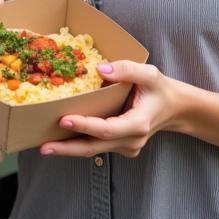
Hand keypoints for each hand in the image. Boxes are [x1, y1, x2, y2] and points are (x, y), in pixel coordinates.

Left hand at [39, 61, 181, 158]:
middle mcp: (131, 140)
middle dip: (67, 148)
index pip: (107, 129)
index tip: (64, 121)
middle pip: (94, 147)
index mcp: (138, 124)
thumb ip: (126, 69)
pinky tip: (60, 139)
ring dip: (69, 148)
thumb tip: (99, 69)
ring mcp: (126, 147)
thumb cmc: (160, 89)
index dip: (85, 126)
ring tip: (44, 145)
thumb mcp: (149, 74)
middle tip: (43, 147)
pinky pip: (97, 147)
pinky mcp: (121, 147)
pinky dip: (78, 143)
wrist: (175, 108)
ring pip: (93, 150)